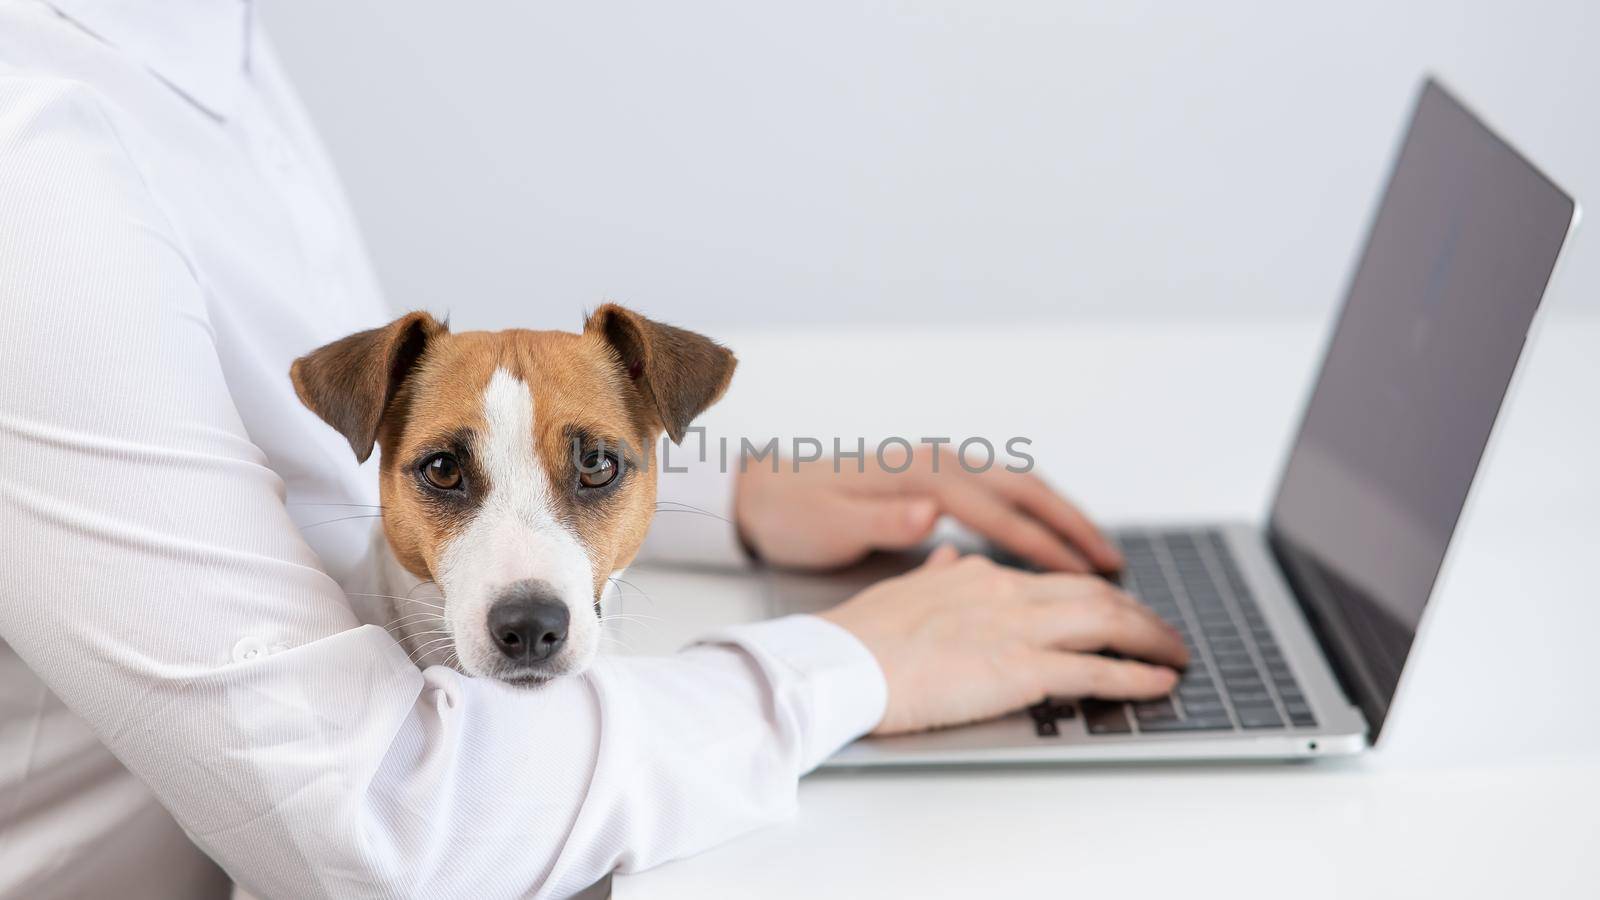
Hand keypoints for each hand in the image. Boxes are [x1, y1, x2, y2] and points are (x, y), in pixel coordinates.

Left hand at [735, 446, 1122, 572]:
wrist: (764, 491)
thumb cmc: (796, 514)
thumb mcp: (832, 525)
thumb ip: (883, 520)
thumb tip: (928, 514)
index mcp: (922, 476)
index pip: (1001, 513)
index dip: (1048, 546)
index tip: (1088, 575)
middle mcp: (939, 463)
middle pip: (1026, 490)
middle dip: (1074, 526)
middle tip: (1115, 565)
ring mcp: (940, 467)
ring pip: (1019, 488)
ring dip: (1061, 518)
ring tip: (1097, 555)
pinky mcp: (934, 479)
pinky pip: (1001, 494)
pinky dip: (1034, 515)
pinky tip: (1047, 543)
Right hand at [820, 547, 1186, 734]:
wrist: (836, 663)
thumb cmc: (856, 639)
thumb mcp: (897, 592)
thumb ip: (932, 577)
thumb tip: (947, 562)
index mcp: (976, 576)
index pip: (1050, 581)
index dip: (1092, 595)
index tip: (1115, 607)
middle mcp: (1004, 592)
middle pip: (1092, 594)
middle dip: (1138, 613)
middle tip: (1165, 632)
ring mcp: (1015, 628)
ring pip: (1106, 621)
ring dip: (1150, 638)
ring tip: (1178, 654)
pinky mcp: (1019, 668)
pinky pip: (1095, 670)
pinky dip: (1136, 676)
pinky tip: (1160, 681)